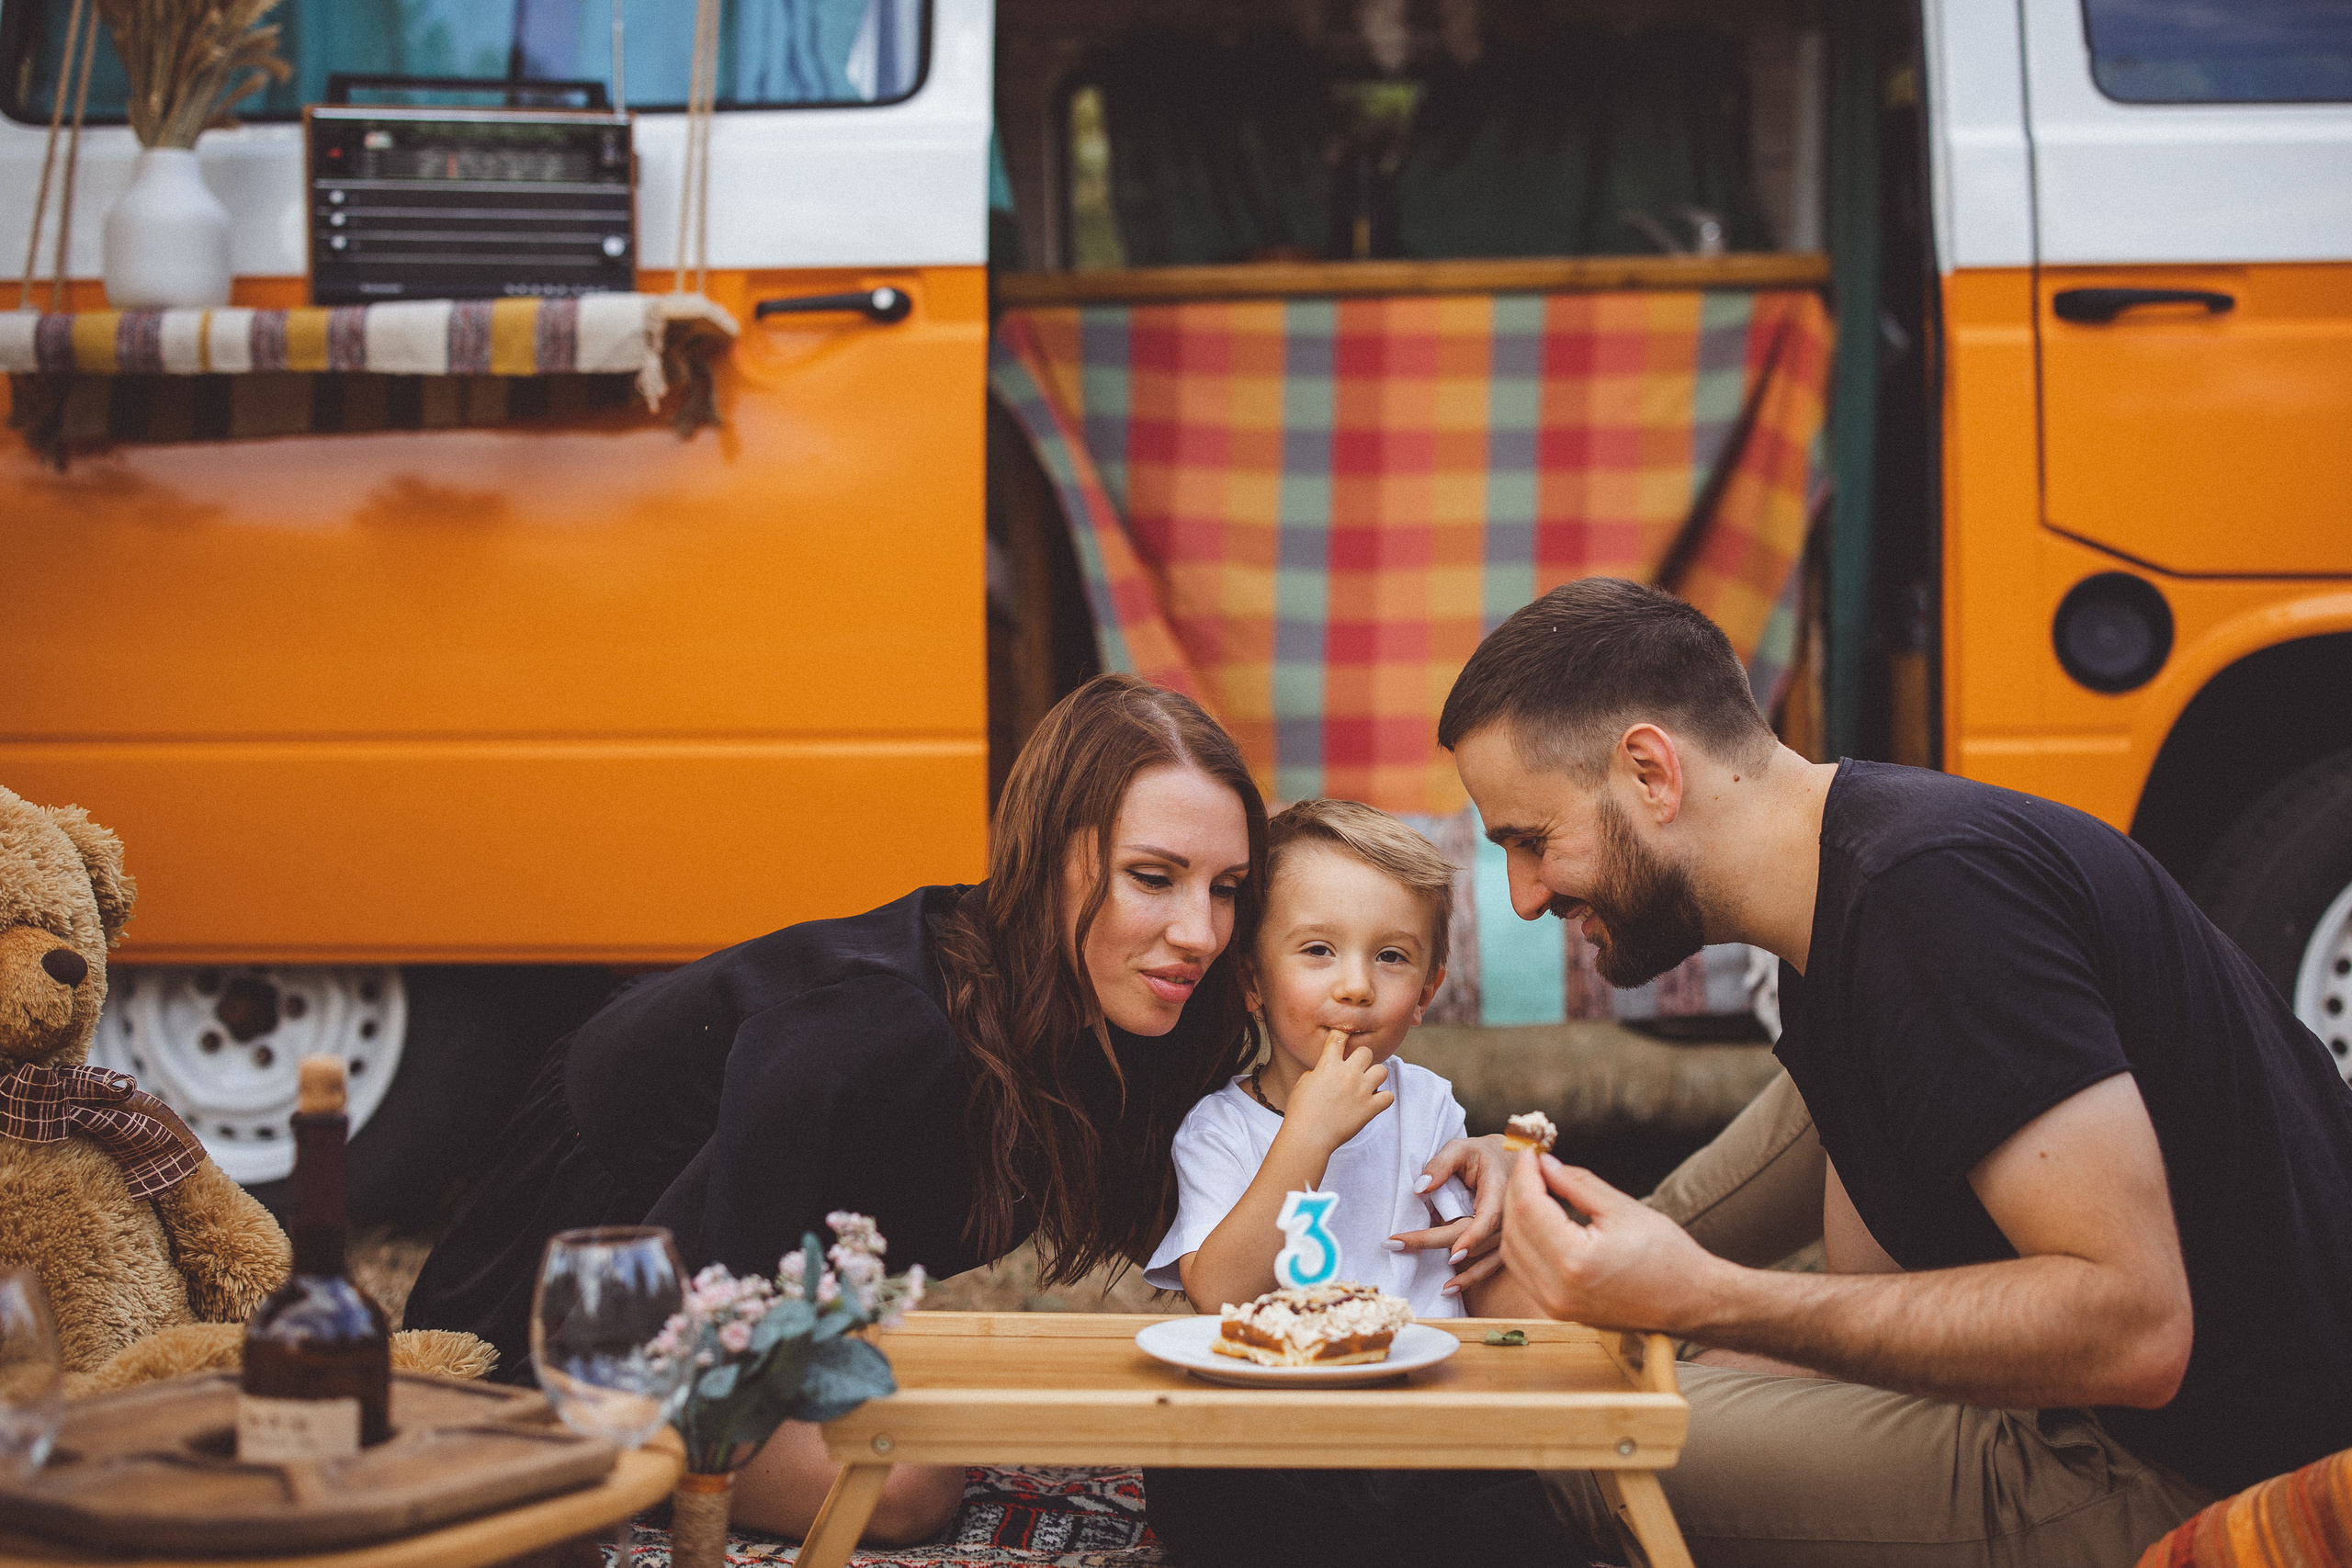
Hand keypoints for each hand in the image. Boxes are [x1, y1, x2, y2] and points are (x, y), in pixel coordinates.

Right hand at [1281, 1029, 1393, 1159]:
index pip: (1339, 1037)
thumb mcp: (1302, 1084)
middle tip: (1357, 1069)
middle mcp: (1347, 1074)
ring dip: (1375, 1077)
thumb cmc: (1300, 1112)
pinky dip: (1383, 1098)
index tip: (1344, 1038)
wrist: (1308, 1137)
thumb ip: (1317, 1072)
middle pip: (1366, 1051)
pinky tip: (1373, 1102)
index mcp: (1328, 1065)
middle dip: (1362, 1059)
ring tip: (1367, 1085)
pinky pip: (1389, 1096)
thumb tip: (1324, 1071)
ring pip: (1382, 1070)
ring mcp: (1361, 1090)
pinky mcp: (1370, 1108)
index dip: (1342, 1034)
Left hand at [1389, 1133, 1509, 1293]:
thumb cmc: (1485, 1154)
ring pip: (1480, 1257)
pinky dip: (1471, 1278)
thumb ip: (1441, 1164)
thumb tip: (1420, 1188)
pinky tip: (1449, 1289)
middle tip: (1394, 1243)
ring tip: (1415, 1264)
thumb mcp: (1462, 1148)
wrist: (1515, 1162)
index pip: (1488, 1218)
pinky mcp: (1504, 1243)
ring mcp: (1510, 1233)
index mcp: (1500, 1189)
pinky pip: (1490, 1266)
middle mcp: (1509, 1215)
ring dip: (1453, 1267)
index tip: (1450, 1252)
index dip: (1471, 1237)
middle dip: (1432, 1242)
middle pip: (1472, 1239)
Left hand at [1500, 1152, 1720, 1331]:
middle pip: (1514, 1229)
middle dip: (1518, 1191)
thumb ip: (1577, 1184)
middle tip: (1531, 1166)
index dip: (1525, 1174)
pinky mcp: (1557, 1310)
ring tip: (1535, 1188)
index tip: (1530, 1151)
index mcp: (1575, 1261)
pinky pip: (1523, 1271)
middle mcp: (1557, 1288)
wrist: (1691, 1301)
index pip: (1529, 1207)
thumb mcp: (1622, 1209)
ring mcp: (1554, 1305)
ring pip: (1511, 1252)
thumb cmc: (1667, 1255)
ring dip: (1516, 1216)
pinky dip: (1523, 1241)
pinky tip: (1538, 1219)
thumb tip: (1545, 1164)